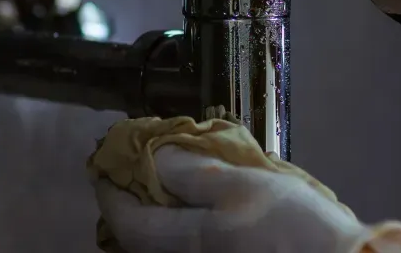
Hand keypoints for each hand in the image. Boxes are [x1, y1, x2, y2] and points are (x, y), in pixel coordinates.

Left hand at [94, 146, 400, 252]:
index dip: (109, 184)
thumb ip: (193, 171)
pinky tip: (197, 213)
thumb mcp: (243, 185)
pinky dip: (181, 229)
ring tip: (161, 188)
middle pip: (135, 238)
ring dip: (154, 217)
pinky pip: (186, 249)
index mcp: (181, 242)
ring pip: (161, 245)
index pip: (122, 217)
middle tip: (130, 171)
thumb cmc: (296, 230)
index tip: (104, 159)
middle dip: (128, 204)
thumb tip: (154, 156)